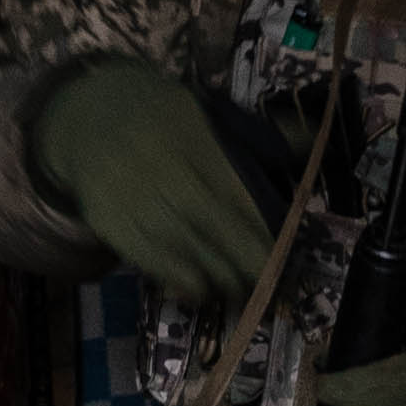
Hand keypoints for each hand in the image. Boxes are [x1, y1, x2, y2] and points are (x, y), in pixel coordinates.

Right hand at [31, 57, 274, 314]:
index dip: (275, 249)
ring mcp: (148, 209)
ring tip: (235, 287)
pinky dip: (185, 287)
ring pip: (200, 266)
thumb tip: (313, 139)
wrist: (92, 119)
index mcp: (212, 155)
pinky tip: (197, 287)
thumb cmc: (167, 122)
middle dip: (255, 275)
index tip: (287, 266)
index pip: (255, 215)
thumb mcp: (216, 118)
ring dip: (223, 284)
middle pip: (233, 248)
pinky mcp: (118, 229)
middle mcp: (182, 185)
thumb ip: (264, 138)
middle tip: (266, 286)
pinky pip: (161, 271)